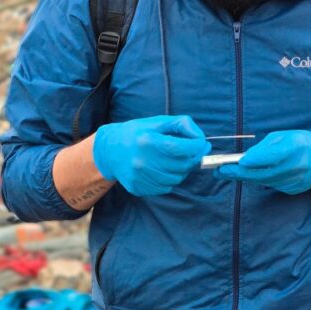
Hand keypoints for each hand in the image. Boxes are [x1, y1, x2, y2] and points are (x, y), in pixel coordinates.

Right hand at [92, 115, 210, 196]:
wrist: (109, 151)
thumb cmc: (136, 133)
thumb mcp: (157, 122)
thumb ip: (181, 125)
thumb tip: (201, 140)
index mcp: (148, 141)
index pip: (184, 148)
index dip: (198, 146)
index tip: (201, 143)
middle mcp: (143, 161)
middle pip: (183, 165)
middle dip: (191, 158)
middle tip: (188, 151)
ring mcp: (140, 177)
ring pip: (176, 178)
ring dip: (180, 170)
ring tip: (171, 160)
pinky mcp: (138, 187)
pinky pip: (165, 187)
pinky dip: (168, 179)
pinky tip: (160, 169)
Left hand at [215, 130, 310, 193]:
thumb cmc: (302, 143)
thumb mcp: (285, 137)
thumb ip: (266, 147)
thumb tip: (247, 157)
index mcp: (294, 149)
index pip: (271, 156)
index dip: (252, 160)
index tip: (235, 161)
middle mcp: (294, 167)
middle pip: (262, 173)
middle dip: (238, 172)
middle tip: (219, 170)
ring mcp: (293, 181)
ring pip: (263, 181)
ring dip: (243, 177)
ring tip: (224, 172)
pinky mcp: (291, 189)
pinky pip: (269, 184)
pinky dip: (255, 179)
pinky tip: (243, 175)